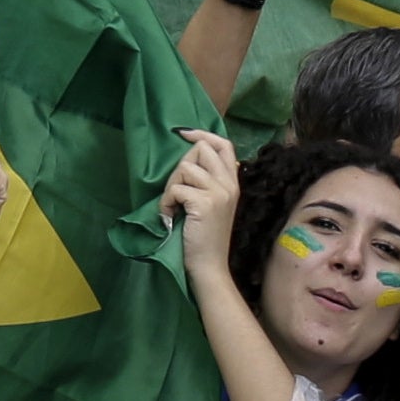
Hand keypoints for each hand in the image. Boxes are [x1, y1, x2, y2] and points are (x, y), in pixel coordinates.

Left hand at [162, 128, 240, 249]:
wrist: (210, 266)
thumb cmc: (205, 237)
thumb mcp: (214, 204)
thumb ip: (209, 181)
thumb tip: (190, 157)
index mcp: (233, 183)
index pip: (224, 144)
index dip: (202, 134)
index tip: (182, 133)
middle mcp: (229, 184)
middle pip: (200, 149)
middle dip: (181, 166)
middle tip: (177, 191)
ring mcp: (219, 193)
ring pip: (185, 167)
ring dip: (172, 186)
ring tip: (174, 205)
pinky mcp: (205, 203)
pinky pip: (175, 189)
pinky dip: (166, 202)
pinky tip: (169, 216)